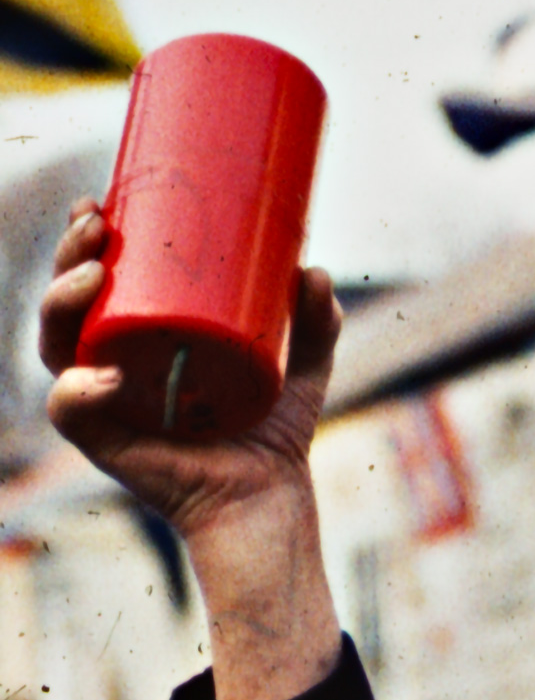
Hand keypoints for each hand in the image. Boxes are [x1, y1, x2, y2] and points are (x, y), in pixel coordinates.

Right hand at [40, 201, 342, 550]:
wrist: (272, 497)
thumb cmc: (275, 430)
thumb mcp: (302, 364)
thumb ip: (313, 319)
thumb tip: (313, 270)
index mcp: (141, 337)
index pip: (95, 278)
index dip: (84, 239)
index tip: (101, 202)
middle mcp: (112, 364)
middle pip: (67, 301)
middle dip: (67, 255)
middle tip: (95, 226)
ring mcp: (106, 404)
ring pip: (57, 345)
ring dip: (60, 302)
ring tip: (93, 275)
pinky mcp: (107, 445)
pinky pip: (70, 412)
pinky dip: (78, 390)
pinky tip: (107, 374)